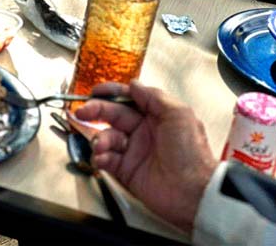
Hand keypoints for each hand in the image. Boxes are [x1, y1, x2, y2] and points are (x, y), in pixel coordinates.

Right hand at [70, 80, 216, 232]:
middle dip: (97, 111)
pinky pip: (107, 159)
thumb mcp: (178, 114)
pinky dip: (100, 157)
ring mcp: (134, 150)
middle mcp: (144, 130)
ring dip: (100, 138)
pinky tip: (101, 157)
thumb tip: (135, 84)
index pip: (130, 98)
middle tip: (83, 111)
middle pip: (115, 114)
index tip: (97, 91)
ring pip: (108, 137)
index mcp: (157, 114)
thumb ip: (154, 97)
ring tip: (100, 144)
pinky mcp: (127, 170)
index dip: (113, 93)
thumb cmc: (191, 152)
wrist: (192, 191)